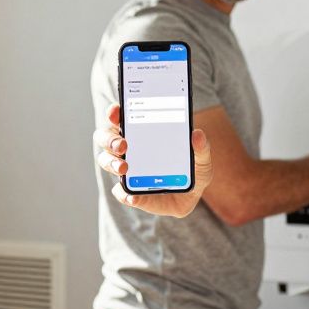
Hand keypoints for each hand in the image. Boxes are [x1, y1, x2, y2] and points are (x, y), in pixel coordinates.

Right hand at [94, 104, 211, 217]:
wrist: (191, 197)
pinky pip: (119, 192)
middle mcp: (127, 149)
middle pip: (105, 138)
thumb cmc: (192, 171)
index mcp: (141, 133)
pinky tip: (133, 195)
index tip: (116, 111)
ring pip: (106, 161)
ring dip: (111, 163)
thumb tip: (197, 134)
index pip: (121, 117)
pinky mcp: (129, 192)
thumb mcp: (202, 159)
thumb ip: (202, 148)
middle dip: (109, 139)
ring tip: (123, 168)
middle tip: (122, 145)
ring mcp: (126, 170)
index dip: (114, 112)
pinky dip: (123, 193)